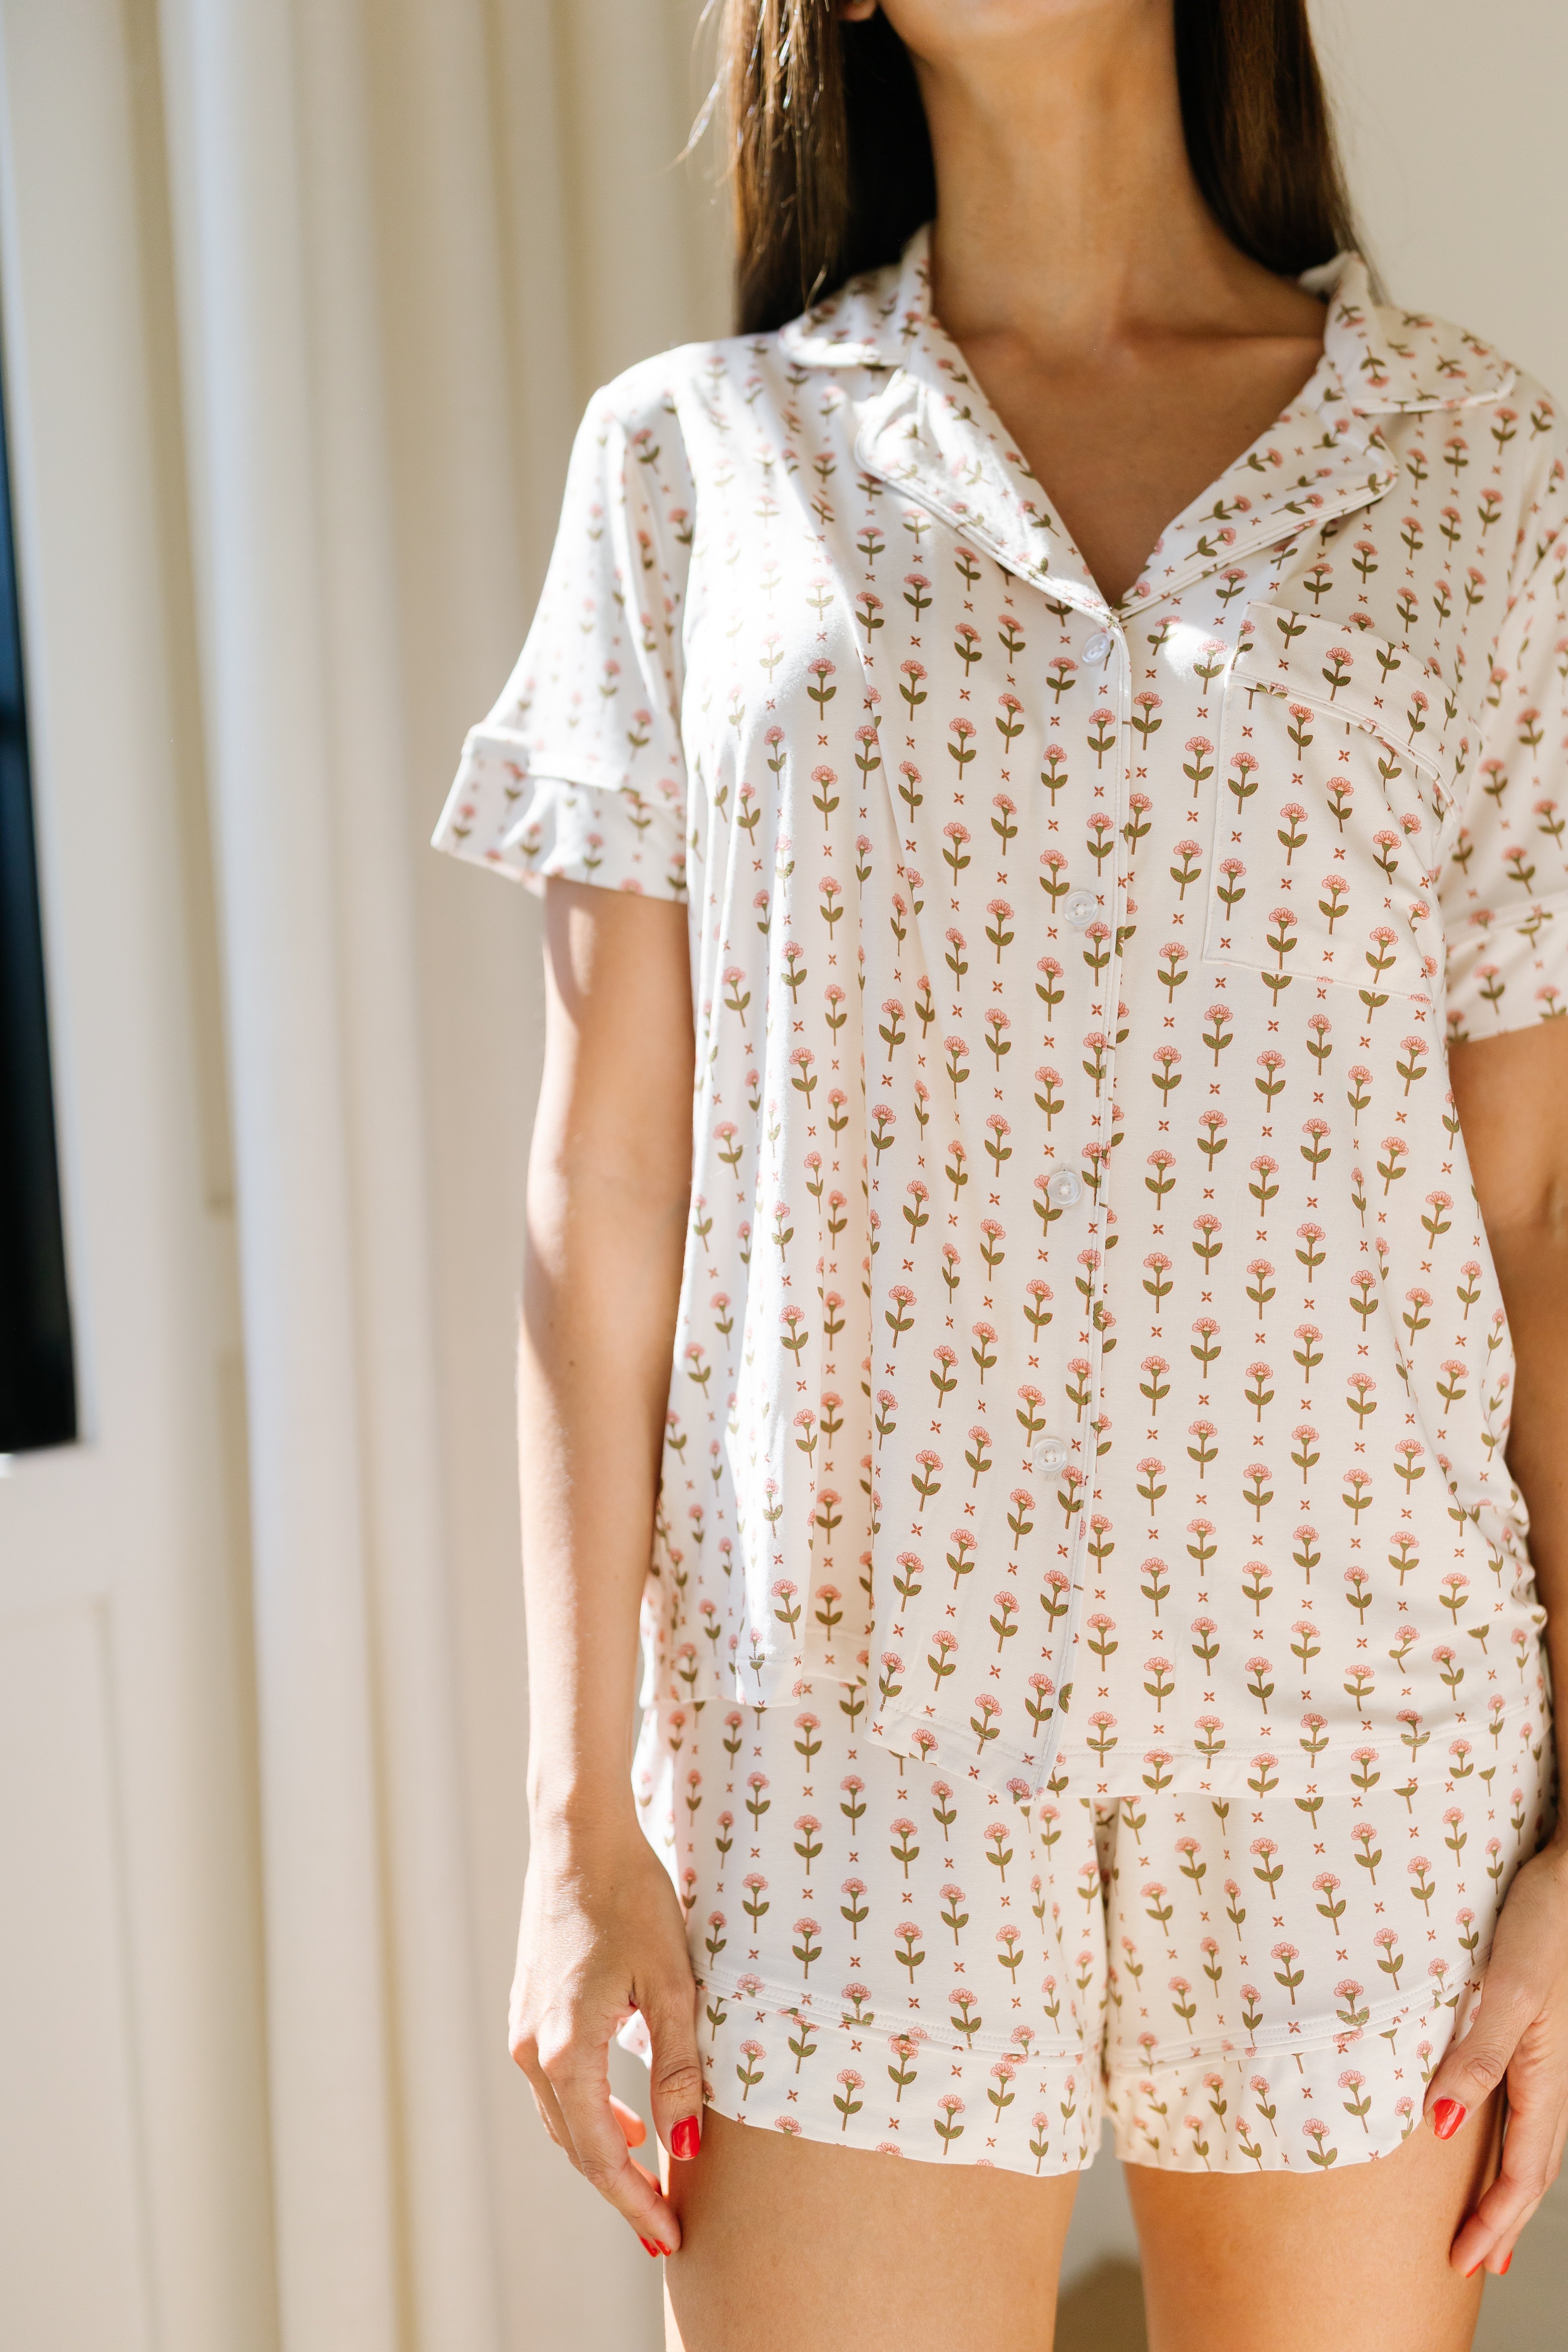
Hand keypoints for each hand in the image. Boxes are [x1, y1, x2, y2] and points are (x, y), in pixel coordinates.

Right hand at [509, 1813, 704, 2255]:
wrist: (578, 1837)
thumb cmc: (630, 1898)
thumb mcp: (671, 1983)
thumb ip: (678, 2069)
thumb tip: (688, 2144)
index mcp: (565, 2049)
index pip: (601, 2153)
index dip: (635, 2201)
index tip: (670, 2237)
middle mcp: (531, 2047)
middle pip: (577, 2145)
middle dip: (621, 2189)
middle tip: (664, 2226)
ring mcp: (523, 2027)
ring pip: (562, 2117)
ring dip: (603, 2152)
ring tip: (649, 2179)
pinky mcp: (527, 2009)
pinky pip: (555, 2084)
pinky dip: (588, 2113)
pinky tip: (624, 2116)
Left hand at [1426, 1833, 1567, 2276]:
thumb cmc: (1542, 1925)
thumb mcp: (1509, 1990)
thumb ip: (1478, 2056)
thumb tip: (1445, 2128)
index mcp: (1545, 2075)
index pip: (1522, 2171)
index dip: (1495, 2219)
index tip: (1465, 2261)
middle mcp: (1550, 2073)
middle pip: (1531, 2168)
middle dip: (1504, 2220)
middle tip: (1474, 2265)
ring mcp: (1545, 2053)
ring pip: (1532, 2140)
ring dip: (1511, 2187)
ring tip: (1491, 2223)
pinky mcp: (1534, 2029)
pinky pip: (1525, 2106)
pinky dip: (1511, 2142)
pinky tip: (1493, 2137)